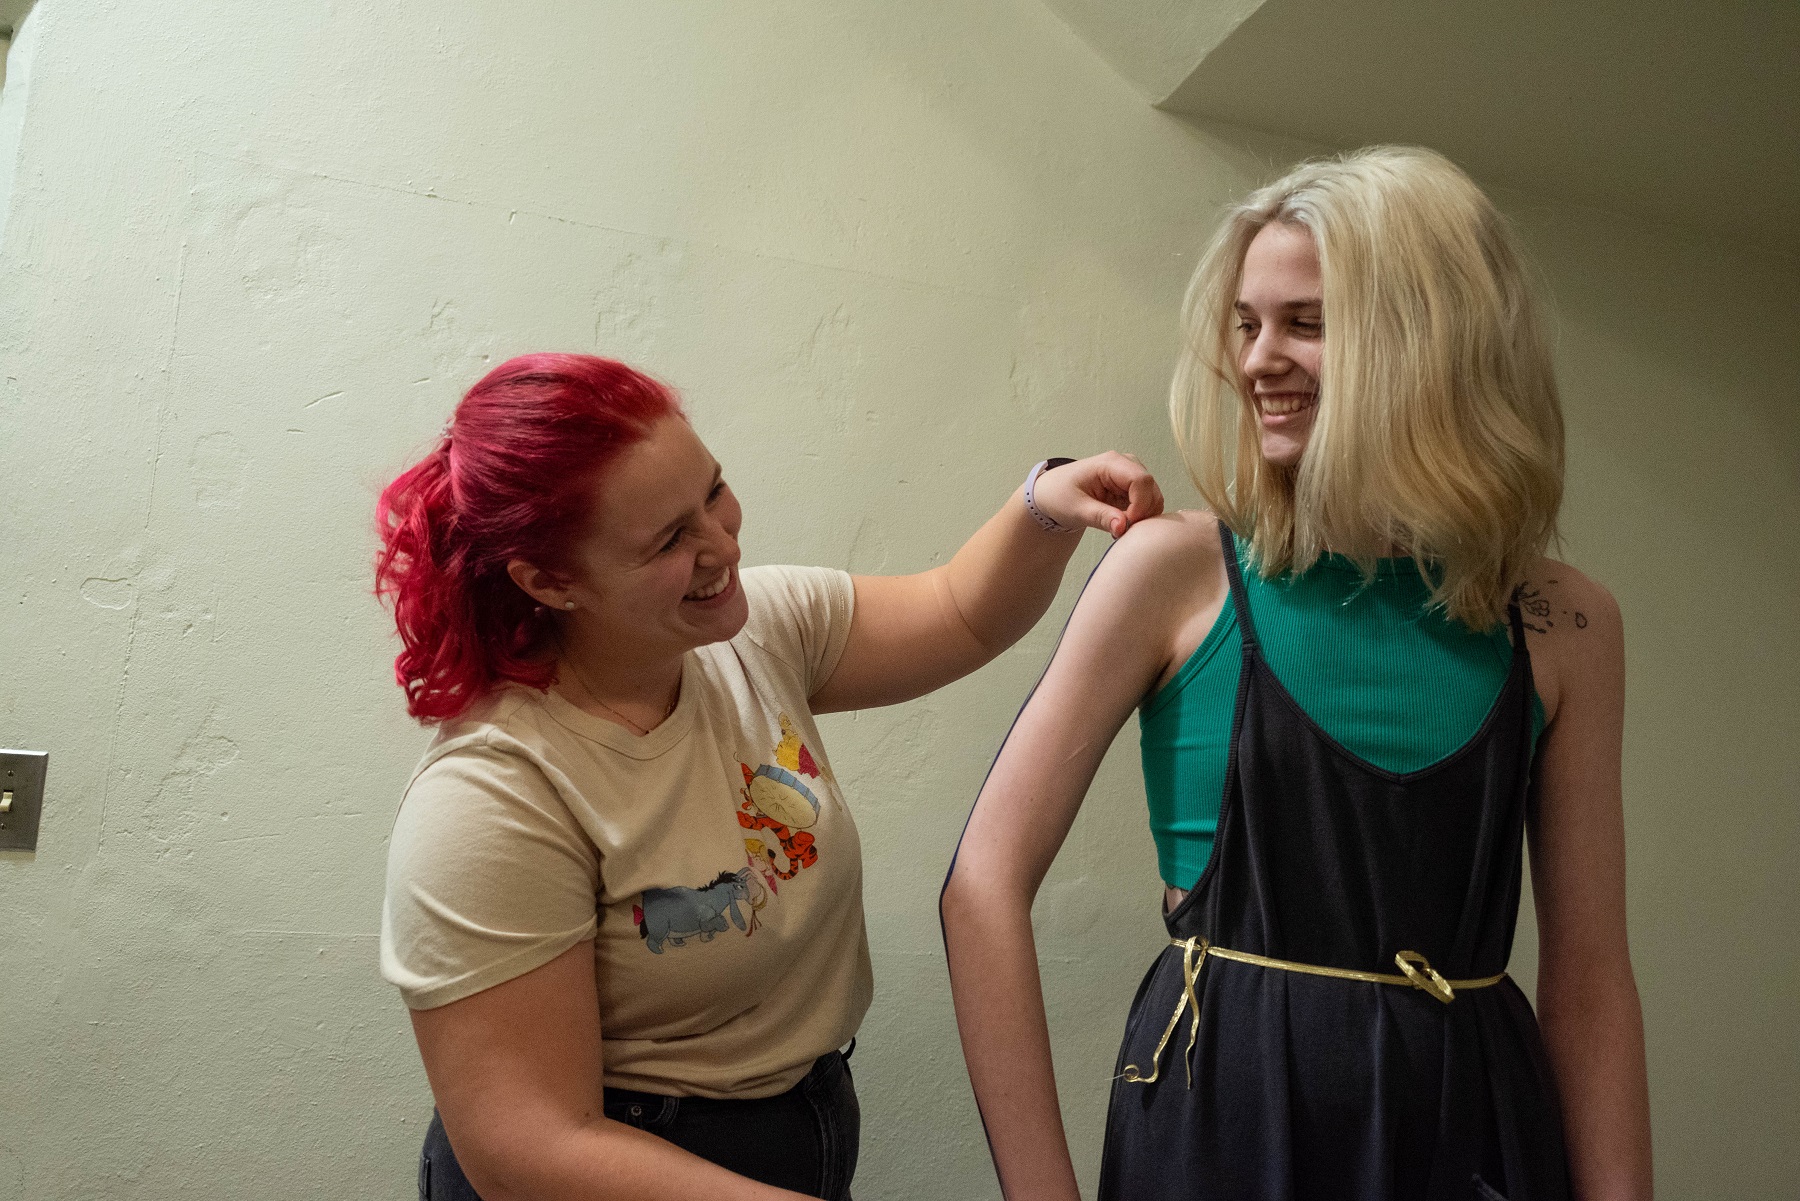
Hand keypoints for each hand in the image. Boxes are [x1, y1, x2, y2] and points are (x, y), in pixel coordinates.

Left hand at [1031, 452, 1163, 537]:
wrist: (1050, 494)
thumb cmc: (1059, 495)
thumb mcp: (1076, 509)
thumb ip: (1100, 517)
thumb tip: (1123, 527)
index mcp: (1111, 463)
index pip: (1141, 481)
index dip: (1140, 505)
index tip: (1126, 524)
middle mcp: (1126, 464)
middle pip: (1151, 489)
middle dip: (1142, 513)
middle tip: (1121, 530)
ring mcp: (1130, 476)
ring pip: (1153, 498)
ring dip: (1141, 517)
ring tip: (1118, 528)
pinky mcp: (1131, 489)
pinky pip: (1146, 504)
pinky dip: (1138, 517)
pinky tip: (1119, 524)